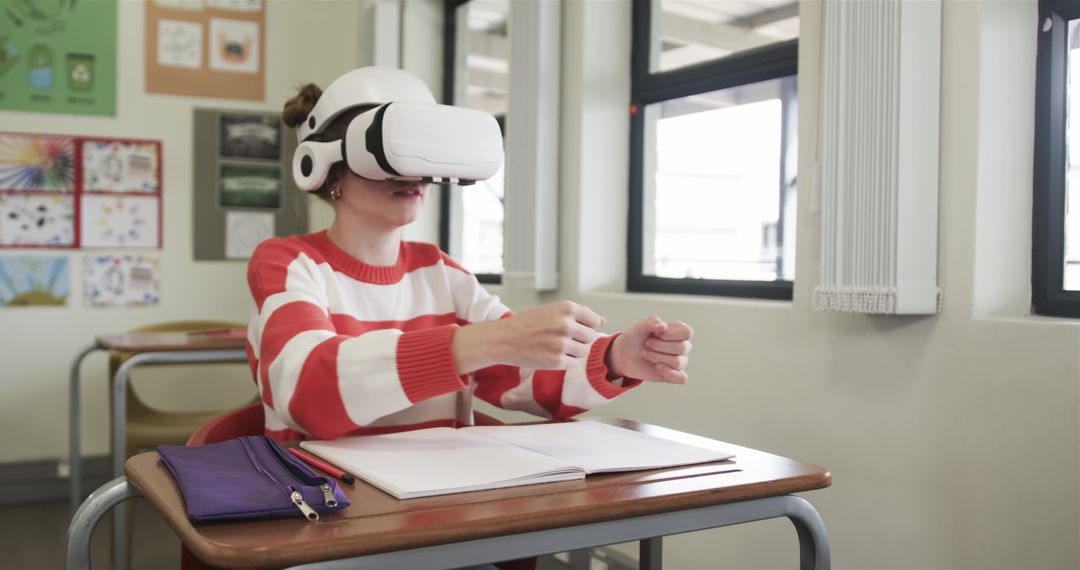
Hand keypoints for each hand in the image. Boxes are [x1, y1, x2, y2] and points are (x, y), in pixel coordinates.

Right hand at [452, 300, 605, 371]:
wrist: (503, 339)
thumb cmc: (527, 324)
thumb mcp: (551, 310)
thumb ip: (576, 314)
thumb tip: (601, 321)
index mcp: (566, 308)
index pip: (594, 320)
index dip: (586, 327)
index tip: (573, 329)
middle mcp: (566, 324)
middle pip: (590, 337)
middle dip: (579, 340)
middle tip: (560, 339)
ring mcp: (562, 344)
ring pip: (583, 351)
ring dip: (573, 352)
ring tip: (554, 347)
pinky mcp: (557, 361)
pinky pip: (573, 363)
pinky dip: (564, 362)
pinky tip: (550, 356)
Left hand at [607, 317, 692, 383]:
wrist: (624, 354)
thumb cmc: (636, 337)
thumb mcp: (640, 326)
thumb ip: (651, 322)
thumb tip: (663, 326)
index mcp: (679, 331)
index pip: (687, 332)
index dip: (671, 334)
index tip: (656, 333)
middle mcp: (683, 346)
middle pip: (682, 348)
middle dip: (660, 346)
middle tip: (647, 343)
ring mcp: (680, 361)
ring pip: (678, 362)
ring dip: (657, 357)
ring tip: (645, 353)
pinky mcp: (674, 375)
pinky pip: (682, 378)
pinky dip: (669, 373)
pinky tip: (657, 367)